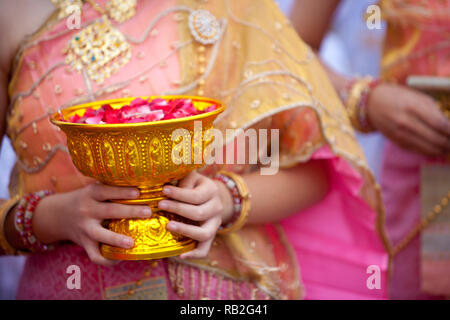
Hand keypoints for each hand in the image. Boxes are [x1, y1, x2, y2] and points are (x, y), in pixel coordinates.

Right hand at [33, 183, 151, 265]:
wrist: (58, 215)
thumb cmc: (86, 199)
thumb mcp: (93, 189)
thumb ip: (111, 187)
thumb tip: (143, 182)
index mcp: (91, 194)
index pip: (106, 191)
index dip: (122, 192)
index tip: (138, 192)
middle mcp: (87, 210)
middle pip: (110, 211)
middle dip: (130, 211)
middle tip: (148, 212)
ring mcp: (85, 229)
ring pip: (100, 235)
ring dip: (116, 240)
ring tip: (132, 243)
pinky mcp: (84, 244)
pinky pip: (95, 255)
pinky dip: (107, 260)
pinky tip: (121, 258)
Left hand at [158, 171, 232, 259]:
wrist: (209, 197)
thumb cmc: (193, 185)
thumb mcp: (191, 177)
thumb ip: (183, 179)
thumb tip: (169, 186)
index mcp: (212, 191)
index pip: (196, 195)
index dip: (179, 193)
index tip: (164, 190)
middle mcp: (217, 208)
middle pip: (199, 213)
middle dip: (178, 209)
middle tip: (160, 205)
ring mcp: (215, 224)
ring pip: (203, 233)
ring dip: (185, 230)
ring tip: (168, 226)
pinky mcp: (210, 237)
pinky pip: (205, 249)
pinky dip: (194, 254)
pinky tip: (180, 255)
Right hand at [367, 83, 449, 155]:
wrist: (372, 104)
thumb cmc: (398, 97)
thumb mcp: (417, 97)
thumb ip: (434, 110)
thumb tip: (448, 126)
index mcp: (413, 107)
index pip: (440, 124)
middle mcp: (406, 122)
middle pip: (436, 139)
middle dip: (449, 142)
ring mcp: (401, 134)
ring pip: (428, 148)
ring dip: (443, 150)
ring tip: (449, 148)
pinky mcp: (398, 142)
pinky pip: (418, 150)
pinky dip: (431, 152)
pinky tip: (438, 150)